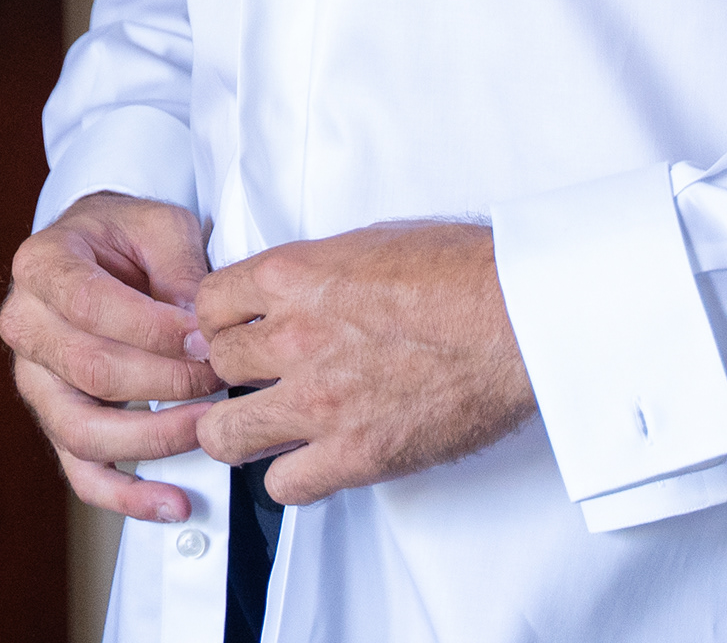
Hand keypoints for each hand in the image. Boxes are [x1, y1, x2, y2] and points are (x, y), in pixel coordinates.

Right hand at [0, 191, 222, 521]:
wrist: (99, 251)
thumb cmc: (129, 238)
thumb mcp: (160, 226)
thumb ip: (179, 269)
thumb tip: (197, 327)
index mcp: (42, 265)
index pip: (91, 306)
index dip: (154, 329)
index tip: (205, 337)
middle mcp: (25, 325)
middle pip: (91, 371)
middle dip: (167, 381)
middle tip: (220, 376)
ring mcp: (37, 381)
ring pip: (84, 431)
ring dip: (155, 437)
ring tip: (207, 429)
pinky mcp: (57, 421)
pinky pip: (82, 472)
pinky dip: (126, 496)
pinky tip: (171, 503)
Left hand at [190, 221, 535, 503]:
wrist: (516, 315)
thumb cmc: (464, 273)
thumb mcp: (369, 242)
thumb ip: (316, 271)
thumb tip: (296, 290)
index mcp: (295, 277)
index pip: (210, 303)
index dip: (219, 322)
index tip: (234, 333)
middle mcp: (294, 336)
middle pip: (217, 365)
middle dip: (233, 373)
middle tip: (254, 381)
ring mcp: (319, 399)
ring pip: (226, 433)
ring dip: (241, 431)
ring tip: (261, 429)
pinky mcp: (354, 453)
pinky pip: (284, 484)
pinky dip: (292, 478)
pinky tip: (310, 462)